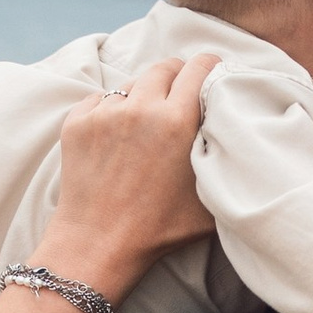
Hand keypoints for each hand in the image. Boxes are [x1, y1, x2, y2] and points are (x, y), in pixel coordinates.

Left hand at [41, 53, 214, 296]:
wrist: (98, 245)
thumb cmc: (159, 230)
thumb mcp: (210, 199)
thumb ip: (223, 159)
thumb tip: (236, 136)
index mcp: (177, 121)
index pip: (199, 67)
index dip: (209, 67)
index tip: (211, 74)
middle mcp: (140, 108)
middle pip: (165, 68)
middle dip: (176, 77)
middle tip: (180, 96)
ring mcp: (104, 113)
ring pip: (131, 84)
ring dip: (142, 95)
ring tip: (146, 124)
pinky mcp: (77, 122)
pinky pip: (100, 99)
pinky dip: (111, 111)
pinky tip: (117, 137)